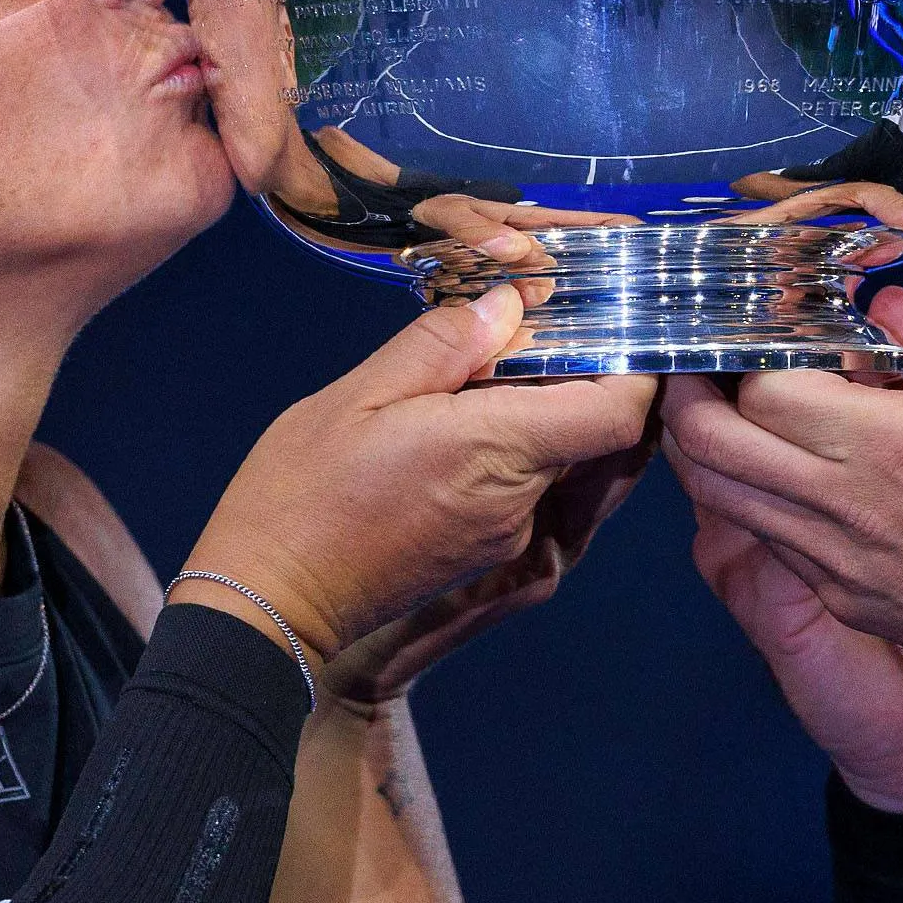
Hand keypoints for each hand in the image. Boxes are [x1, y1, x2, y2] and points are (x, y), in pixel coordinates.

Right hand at [185, 289, 656, 665]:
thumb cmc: (301, 494)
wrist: (269, 598)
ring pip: (563, 457)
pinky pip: (530, 487)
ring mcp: (509, 534)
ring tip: (489, 371)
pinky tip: (465, 421)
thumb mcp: (359, 395)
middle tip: (536, 327)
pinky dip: (517, 448)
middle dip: (580, 375)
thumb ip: (443, 345)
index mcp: (494, 450)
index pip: (617, 411)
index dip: (632, 365)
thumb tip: (508, 304)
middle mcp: (519, 500)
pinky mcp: (490, 551)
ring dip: (545, 412)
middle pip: (596, 430)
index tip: (608, 323)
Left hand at [667, 271, 902, 810]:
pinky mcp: (843, 598)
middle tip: (724, 352)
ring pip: (718, 495)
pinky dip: (753, 491)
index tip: (782, 314)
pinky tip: (794, 462)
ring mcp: (835, 562)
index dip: (758, 341)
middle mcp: (845, 506)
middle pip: (708, 441)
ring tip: (738, 399)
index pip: (764, 384)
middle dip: (695, 388)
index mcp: (893, 448)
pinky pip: (766, 535)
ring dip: (709, 443)